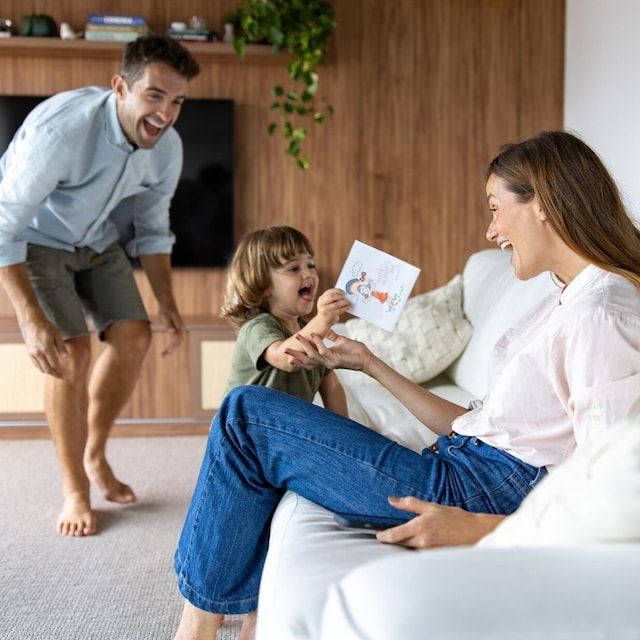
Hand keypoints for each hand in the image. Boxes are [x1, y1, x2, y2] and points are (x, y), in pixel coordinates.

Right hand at [23, 317, 68, 378]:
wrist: (32, 323)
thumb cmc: (47, 327)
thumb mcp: (57, 335)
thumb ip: (61, 347)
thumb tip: (66, 357)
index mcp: (46, 348)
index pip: (54, 364)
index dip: (60, 371)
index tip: (66, 374)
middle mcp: (38, 353)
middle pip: (47, 368)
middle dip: (55, 374)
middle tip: (62, 377)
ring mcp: (32, 353)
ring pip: (41, 367)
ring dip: (49, 372)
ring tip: (56, 374)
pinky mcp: (29, 353)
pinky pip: (36, 364)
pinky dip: (42, 368)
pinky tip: (48, 368)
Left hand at [156, 307, 184, 356]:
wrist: (167, 304)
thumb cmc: (166, 310)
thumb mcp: (165, 317)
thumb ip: (168, 325)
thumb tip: (172, 332)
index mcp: (180, 327)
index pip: (178, 339)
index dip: (173, 346)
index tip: (167, 352)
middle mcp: (182, 329)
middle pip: (179, 342)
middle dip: (172, 350)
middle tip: (163, 355)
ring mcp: (180, 330)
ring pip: (177, 342)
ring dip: (171, 349)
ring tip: (163, 355)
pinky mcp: (176, 331)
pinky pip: (175, 341)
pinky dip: (171, 346)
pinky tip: (166, 350)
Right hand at [285, 329, 373, 372]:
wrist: (366, 358)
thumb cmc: (355, 351)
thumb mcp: (341, 342)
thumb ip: (332, 337)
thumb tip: (326, 331)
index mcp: (326, 358)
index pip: (309, 358)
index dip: (299, 357)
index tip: (288, 354)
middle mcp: (325, 362)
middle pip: (306, 360)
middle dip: (295, 354)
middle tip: (284, 349)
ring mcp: (330, 362)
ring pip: (312, 355)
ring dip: (304, 345)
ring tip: (298, 337)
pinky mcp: (336, 360)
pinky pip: (324, 351)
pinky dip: (318, 342)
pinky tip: (314, 335)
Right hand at [316, 288, 350, 325]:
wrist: (322, 322)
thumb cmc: (327, 311)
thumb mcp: (326, 303)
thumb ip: (332, 299)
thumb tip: (344, 295)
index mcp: (321, 298)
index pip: (329, 291)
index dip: (337, 290)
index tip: (343, 292)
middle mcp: (322, 303)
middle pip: (331, 296)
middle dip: (339, 296)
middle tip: (345, 297)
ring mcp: (325, 309)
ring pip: (336, 304)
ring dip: (344, 302)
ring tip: (348, 302)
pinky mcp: (329, 315)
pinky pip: (339, 310)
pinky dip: (345, 308)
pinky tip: (348, 307)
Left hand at [376, 496, 504, 548]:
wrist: (476, 532)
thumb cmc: (455, 518)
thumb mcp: (431, 507)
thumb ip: (410, 504)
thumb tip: (392, 500)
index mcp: (420, 527)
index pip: (395, 535)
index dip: (383, 536)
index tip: (377, 534)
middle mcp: (423, 542)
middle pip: (399, 545)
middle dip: (392, 541)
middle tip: (387, 536)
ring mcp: (429, 553)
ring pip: (409, 551)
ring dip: (404, 546)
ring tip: (403, 539)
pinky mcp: (434, 559)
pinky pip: (419, 556)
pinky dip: (415, 551)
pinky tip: (416, 546)